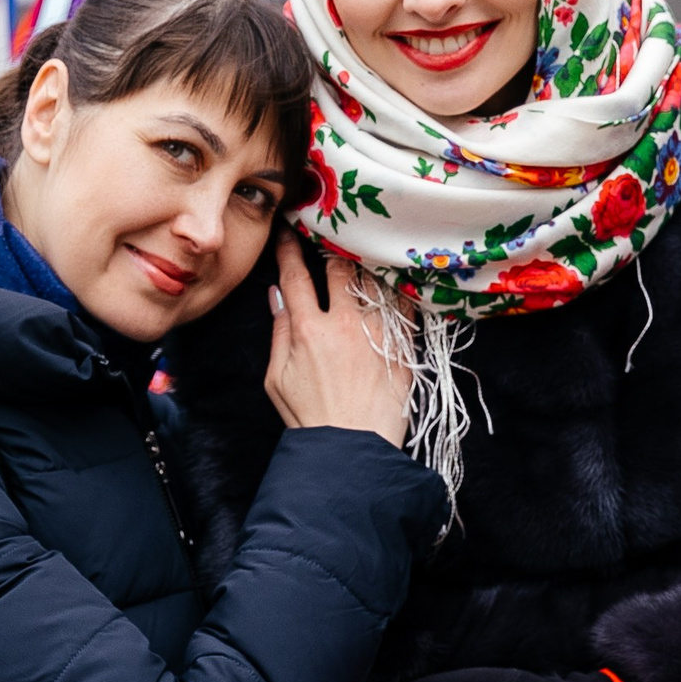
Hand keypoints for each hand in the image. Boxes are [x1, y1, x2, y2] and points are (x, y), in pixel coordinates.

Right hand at [265, 234, 412, 443]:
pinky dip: (397, 292)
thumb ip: (278, 333)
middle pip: (340, 269)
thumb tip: (277, 296)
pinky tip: (393, 285)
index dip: (290, 250)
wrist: (353, 448)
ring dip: (366, 267)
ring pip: (374, 282)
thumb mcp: (277, 378)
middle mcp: (345, 325)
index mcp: (308, 330)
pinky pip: (404, 307)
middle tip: (333, 243)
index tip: (290, 233)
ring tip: (364, 257)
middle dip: (334, 252)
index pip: (296, 277)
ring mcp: (376, 334)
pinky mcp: (401, 347)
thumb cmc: (311, 418)